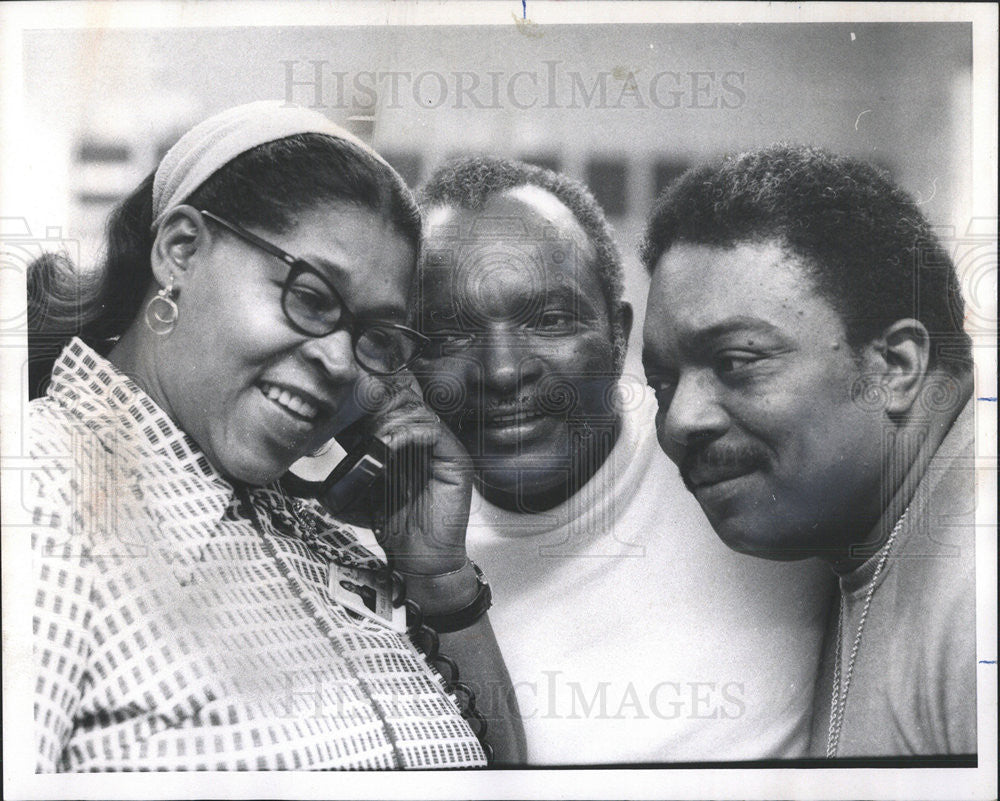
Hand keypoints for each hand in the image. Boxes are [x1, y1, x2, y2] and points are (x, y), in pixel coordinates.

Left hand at [359, 372, 472, 575]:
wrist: (419, 558)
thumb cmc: (395, 524)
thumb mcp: (363, 485)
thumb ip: (351, 460)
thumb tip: (324, 438)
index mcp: (408, 441)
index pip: (392, 404)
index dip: (370, 400)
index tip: (346, 406)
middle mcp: (428, 439)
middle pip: (406, 401)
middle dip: (378, 405)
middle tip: (356, 417)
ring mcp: (444, 448)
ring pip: (417, 412)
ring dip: (389, 420)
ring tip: (370, 438)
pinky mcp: (456, 461)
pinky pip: (433, 431)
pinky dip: (406, 433)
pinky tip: (387, 444)